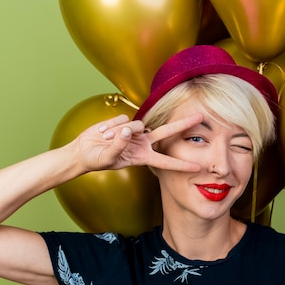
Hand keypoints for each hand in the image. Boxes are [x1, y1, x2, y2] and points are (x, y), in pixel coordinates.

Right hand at [73, 113, 203, 172]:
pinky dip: (111, 126)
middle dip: (183, 124)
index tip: (196, 167)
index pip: (165, 161)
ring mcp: (134, 132)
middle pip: (167, 132)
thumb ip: (118, 145)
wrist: (83, 151)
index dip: (181, 164)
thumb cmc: (96, 160)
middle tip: (201, 117)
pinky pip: (122, 119)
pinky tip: (103, 132)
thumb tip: (127, 131)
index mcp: (142, 157)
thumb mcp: (107, 158)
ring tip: (105, 139)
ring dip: (118, 132)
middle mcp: (142, 143)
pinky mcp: (124, 121)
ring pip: (136, 125)